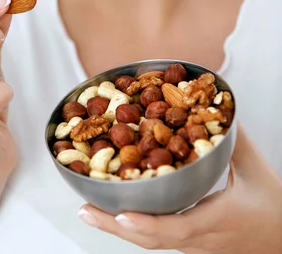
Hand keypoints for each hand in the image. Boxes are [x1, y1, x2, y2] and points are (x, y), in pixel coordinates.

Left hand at [78, 126, 281, 252]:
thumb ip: (234, 138)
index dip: (146, 223)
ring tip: (89, 210)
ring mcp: (194, 246)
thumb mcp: (257, 169)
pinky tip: (116, 213)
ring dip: (118, 229)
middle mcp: (200, 239)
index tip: (120, 213)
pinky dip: (134, 227)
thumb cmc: (275, 208)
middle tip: (84, 209)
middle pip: (150, 240)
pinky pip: (158, 239)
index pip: (176, 227)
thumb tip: (214, 106)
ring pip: (150, 243)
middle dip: (114, 227)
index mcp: (216, 220)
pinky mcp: (192, 245)